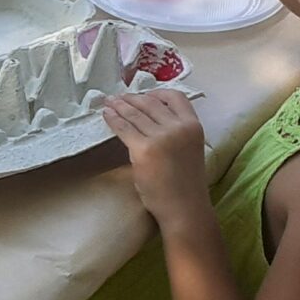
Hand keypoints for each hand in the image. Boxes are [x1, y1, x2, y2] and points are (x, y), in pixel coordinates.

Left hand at [101, 87, 209, 217]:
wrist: (184, 207)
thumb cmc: (185, 183)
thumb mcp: (189, 148)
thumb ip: (175, 131)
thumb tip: (150, 119)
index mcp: (193, 125)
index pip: (174, 96)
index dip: (156, 93)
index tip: (143, 95)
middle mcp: (178, 127)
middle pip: (150, 103)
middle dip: (131, 98)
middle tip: (118, 97)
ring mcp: (161, 137)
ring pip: (135, 113)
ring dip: (119, 105)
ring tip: (109, 102)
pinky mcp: (143, 149)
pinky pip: (124, 128)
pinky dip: (113, 119)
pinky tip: (106, 115)